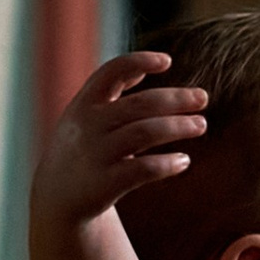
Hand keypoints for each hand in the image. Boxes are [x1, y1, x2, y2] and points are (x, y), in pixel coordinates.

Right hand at [31, 54, 207, 230]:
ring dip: (177, 126)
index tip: (167, 61)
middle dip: (175, 99)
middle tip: (203, 97)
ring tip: (200, 125)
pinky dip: (167, 163)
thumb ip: (109, 92)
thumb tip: (140, 70)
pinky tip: (184, 161)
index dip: (137, 62)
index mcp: (84, 104)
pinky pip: (142, 170)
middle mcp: (88, 126)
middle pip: (140, 104)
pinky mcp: (104, 185)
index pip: (109, 73)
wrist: (56, 199)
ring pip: (145, 133)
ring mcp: (95, 155)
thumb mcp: (84, 116)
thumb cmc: (81, 148)